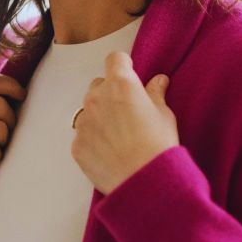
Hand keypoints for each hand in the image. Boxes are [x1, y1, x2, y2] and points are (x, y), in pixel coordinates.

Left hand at [71, 51, 178, 195]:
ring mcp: (83, 122)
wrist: (144, 182)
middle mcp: (96, 98)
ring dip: (99, 116)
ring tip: (119, 136)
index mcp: (120, 84)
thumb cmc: (159, 146)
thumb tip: (158, 80)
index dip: (123, 65)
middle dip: (110, 93)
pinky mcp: (76, 144)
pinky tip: (111, 152)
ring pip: (88, 110)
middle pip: (99, 85)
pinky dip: (93, 139)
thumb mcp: (164, 115)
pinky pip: (83, 135)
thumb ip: (156, 94)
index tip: (129, 74)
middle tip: (128, 112)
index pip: (114, 59)